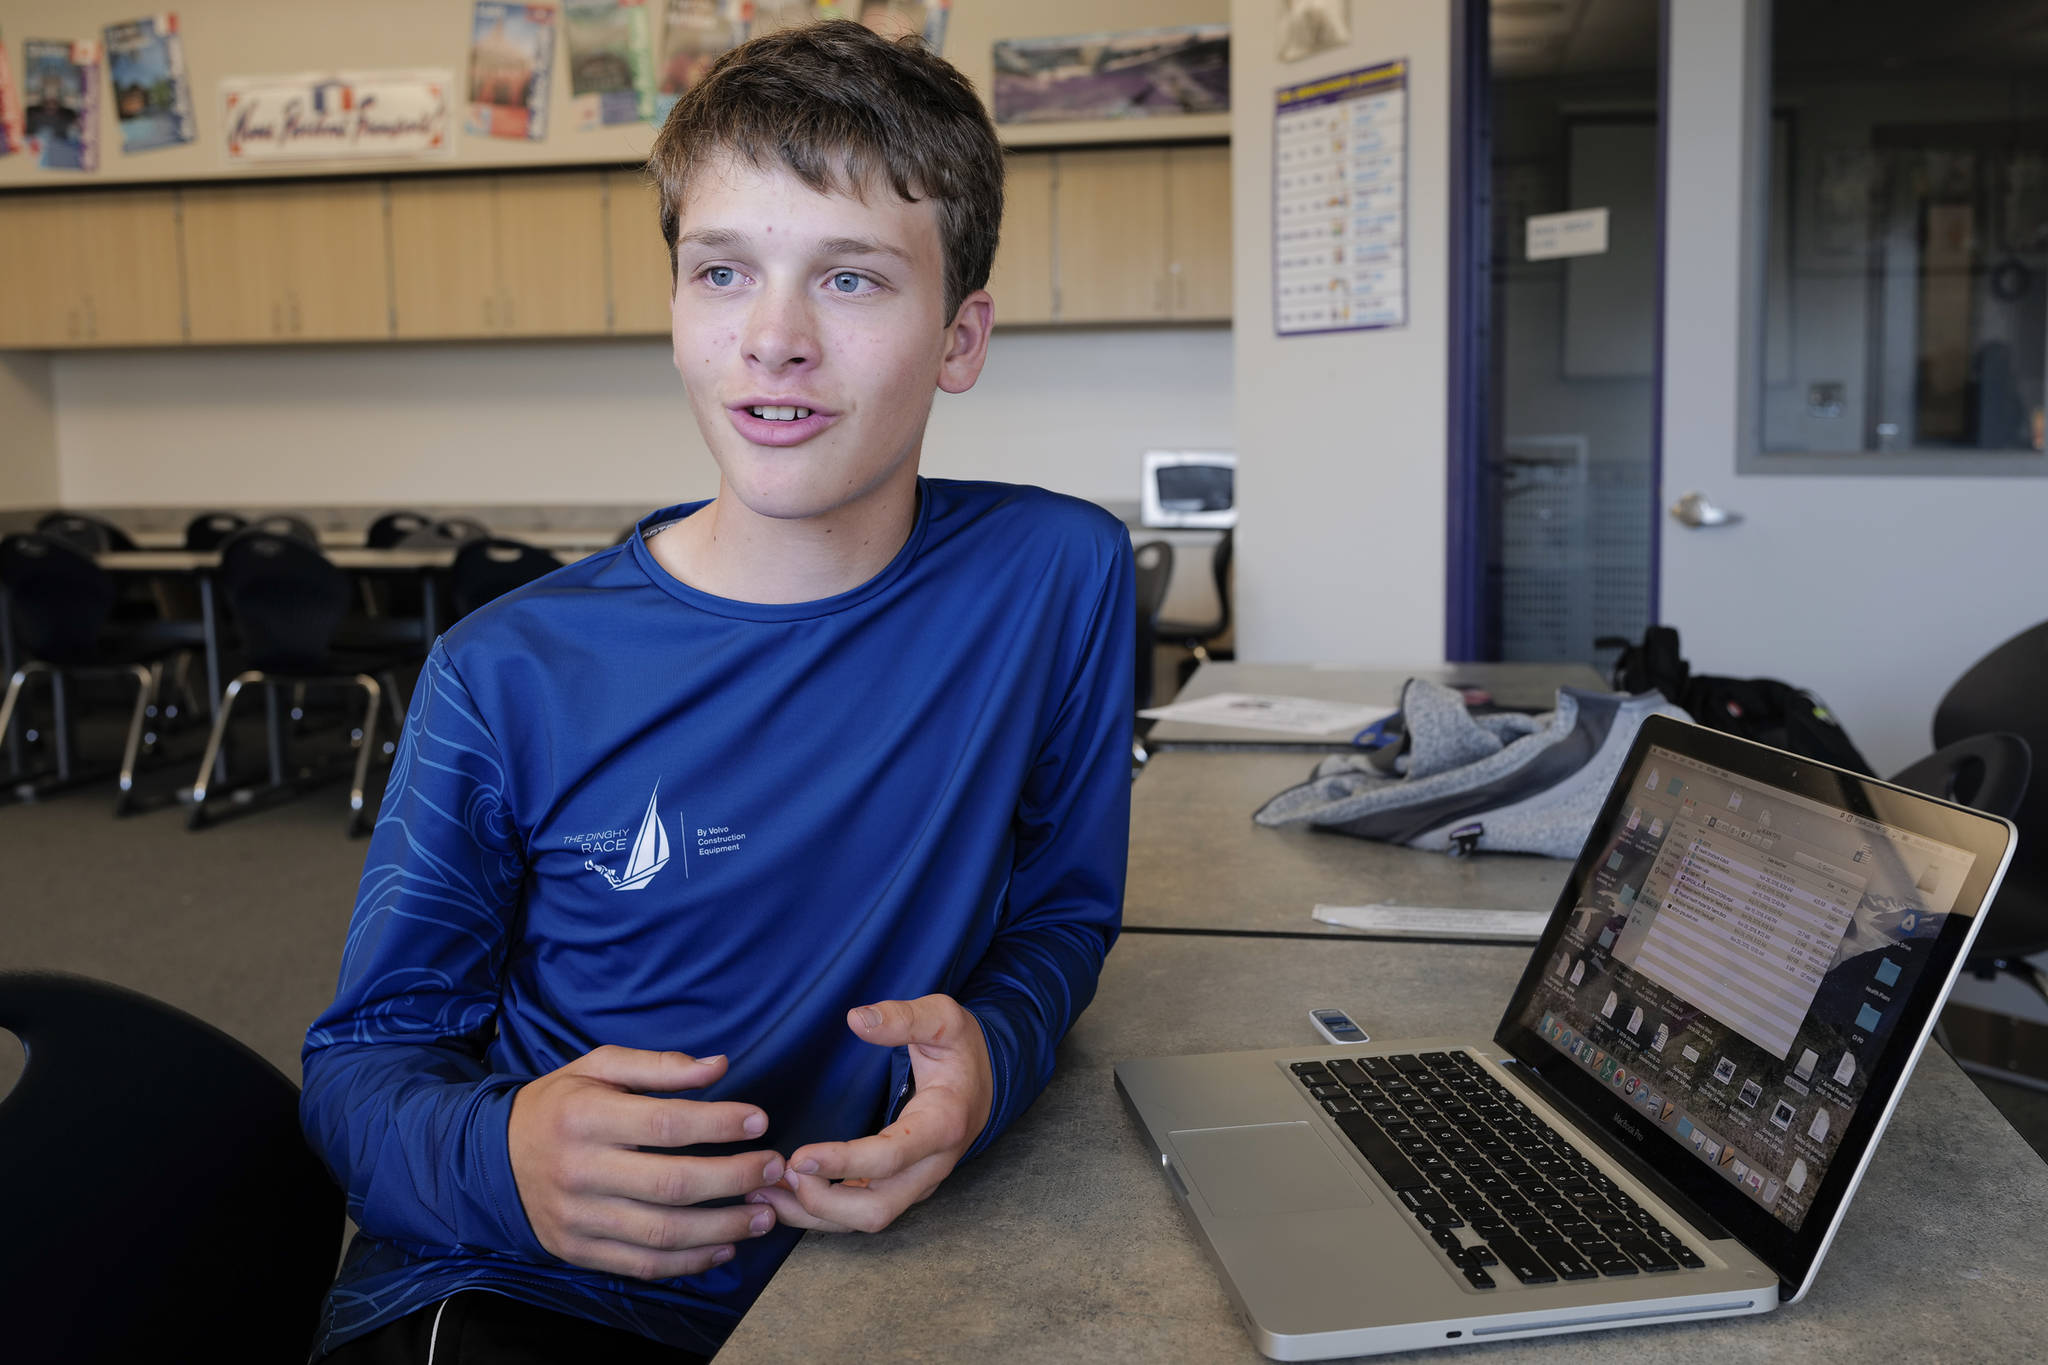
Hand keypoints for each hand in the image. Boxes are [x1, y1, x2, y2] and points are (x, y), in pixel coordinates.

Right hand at [508, 1046, 783, 1279]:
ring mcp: (579, 1217)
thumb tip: (718, 1066)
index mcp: (585, 1116)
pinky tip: (725, 1247)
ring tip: (765, 1214)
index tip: (759, 1121)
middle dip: (734, 1178)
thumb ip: (658, 1065)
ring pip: (663, 1232)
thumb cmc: (560, 1105)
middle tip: (774, 1169)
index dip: (718, 1123)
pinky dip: (690, 1262)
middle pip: (671, 1183)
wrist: (491, 1160)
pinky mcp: (579, 1251)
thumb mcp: (597, 1067)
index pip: (664, 1123)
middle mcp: (581, 1170)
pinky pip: (643, 1264)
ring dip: (723, 1227)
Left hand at [747, 994, 993, 1233]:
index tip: (799, 1157)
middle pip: (878, 1210)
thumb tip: (857, 1020)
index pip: (891, 1158)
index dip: (843, 1163)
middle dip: (822, 1202)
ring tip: (764, 1191)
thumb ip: (903, 1018)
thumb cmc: (960, 1049)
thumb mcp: (944, 1018)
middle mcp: (932, 1166)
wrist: (985, 1082)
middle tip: (778, 1172)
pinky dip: (820, 1213)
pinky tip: (783, 1196)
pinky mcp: (902, 1189)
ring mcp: (917, 1184)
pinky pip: (860, 1215)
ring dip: (813, 1215)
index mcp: (943, 1125)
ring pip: (866, 1221)